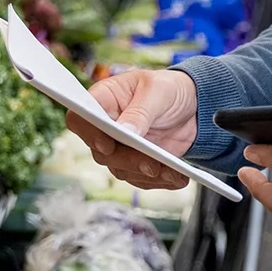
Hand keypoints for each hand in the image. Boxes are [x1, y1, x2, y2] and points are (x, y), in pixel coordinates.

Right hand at [69, 69, 198, 189]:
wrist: (191, 107)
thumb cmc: (168, 89)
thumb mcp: (157, 91)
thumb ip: (140, 111)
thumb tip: (124, 131)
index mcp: (103, 100)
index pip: (80, 118)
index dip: (88, 133)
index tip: (108, 145)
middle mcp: (105, 127)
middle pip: (101, 152)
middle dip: (128, 161)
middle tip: (153, 165)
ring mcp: (119, 148)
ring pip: (121, 169)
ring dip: (147, 174)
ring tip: (174, 173)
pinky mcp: (135, 163)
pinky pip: (140, 179)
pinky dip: (160, 181)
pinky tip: (178, 177)